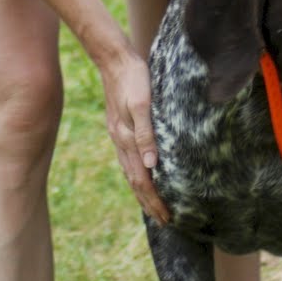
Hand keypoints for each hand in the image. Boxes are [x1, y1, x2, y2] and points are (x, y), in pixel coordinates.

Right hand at [99, 47, 169, 225]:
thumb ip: (146, 133)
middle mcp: (121, 141)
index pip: (142, 179)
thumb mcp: (142, 103)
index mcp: (127, 139)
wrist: (114, 59)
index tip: (167, 217)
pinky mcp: (120, 127)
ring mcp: (119, 135)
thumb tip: (152, 166)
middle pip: (135, 181)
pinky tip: (142, 175)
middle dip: (149, 203)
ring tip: (153, 207)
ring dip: (142, 192)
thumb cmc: (133, 78)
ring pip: (130, 172)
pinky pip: (128, 159)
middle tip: (164, 221)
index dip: (154, 200)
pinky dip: (137, 174)